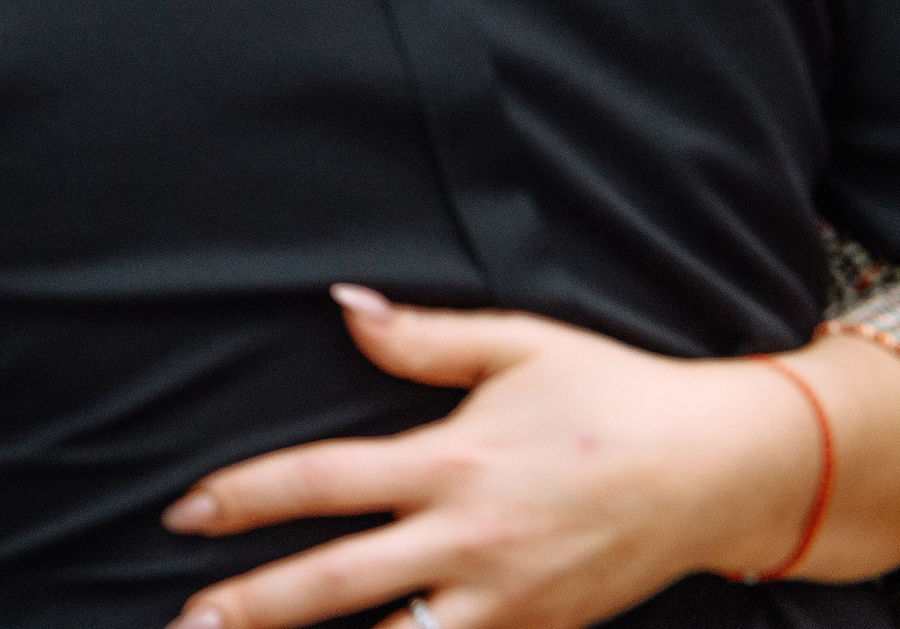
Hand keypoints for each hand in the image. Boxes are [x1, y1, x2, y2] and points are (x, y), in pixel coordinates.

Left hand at [159, 287, 823, 628]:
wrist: (720, 470)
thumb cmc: (610, 393)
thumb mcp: (516, 345)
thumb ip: (419, 338)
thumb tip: (341, 306)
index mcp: (452, 461)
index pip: (323, 482)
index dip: (246, 497)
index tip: (184, 514)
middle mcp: (471, 540)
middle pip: (339, 583)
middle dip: (255, 607)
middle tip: (185, 622)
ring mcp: (508, 600)